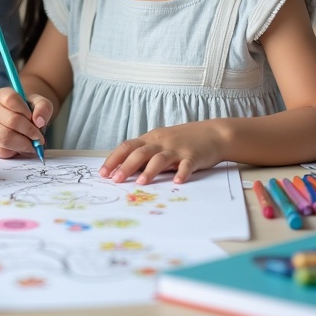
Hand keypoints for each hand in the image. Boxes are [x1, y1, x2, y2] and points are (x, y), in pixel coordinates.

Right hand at [0, 87, 51, 158]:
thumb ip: (43, 108)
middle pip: (10, 120)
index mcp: (2, 94)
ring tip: (32, 144)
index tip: (35, 120)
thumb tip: (39, 121)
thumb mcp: (41, 104)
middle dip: (29, 131)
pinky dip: (16, 151)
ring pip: (5, 137)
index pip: (11, 99)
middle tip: (39, 138)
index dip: (25, 111)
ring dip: (24, 144)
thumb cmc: (30, 111)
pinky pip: (2, 149)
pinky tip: (22, 146)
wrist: (22, 122)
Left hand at [99, 121, 224, 184]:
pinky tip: (177, 182)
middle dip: (126, 166)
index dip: (114, 159)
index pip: (127, 146)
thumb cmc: (183, 140)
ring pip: (160, 158)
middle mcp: (161, 142)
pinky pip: (186, 165)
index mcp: (150, 139)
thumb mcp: (161, 142)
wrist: (212, 133)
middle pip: (140, 152)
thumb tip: (124, 169)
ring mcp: (177, 149)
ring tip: (140, 183)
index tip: (103, 172)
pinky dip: (181, 173)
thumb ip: (145, 154)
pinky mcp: (193, 156)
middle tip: (115, 180)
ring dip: (150, 170)